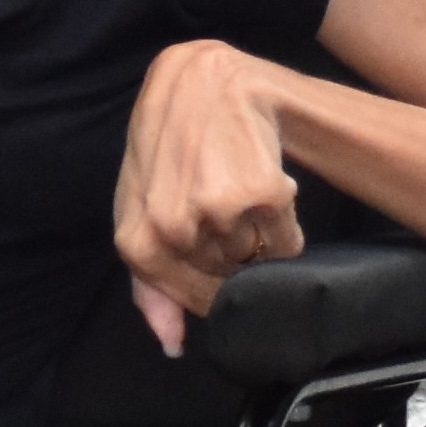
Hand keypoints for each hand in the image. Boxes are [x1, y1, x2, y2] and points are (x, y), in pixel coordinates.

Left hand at [113, 37, 307, 352]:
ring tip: (240, 193)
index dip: (210, 289)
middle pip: (223, 283)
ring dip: (258, 239)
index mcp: (137, 240)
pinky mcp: (262, 193)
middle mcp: (174, 230)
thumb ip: (149, 282)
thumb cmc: (171, 145)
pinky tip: (267, 188)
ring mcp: (218, 211)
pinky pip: (287, 241)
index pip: (187, 300)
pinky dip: (286, 226)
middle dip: (231, 257)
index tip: (218, 261)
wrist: (211, 81)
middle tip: (224, 208)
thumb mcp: (140, 208)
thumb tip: (172, 345)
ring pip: (254, 263)